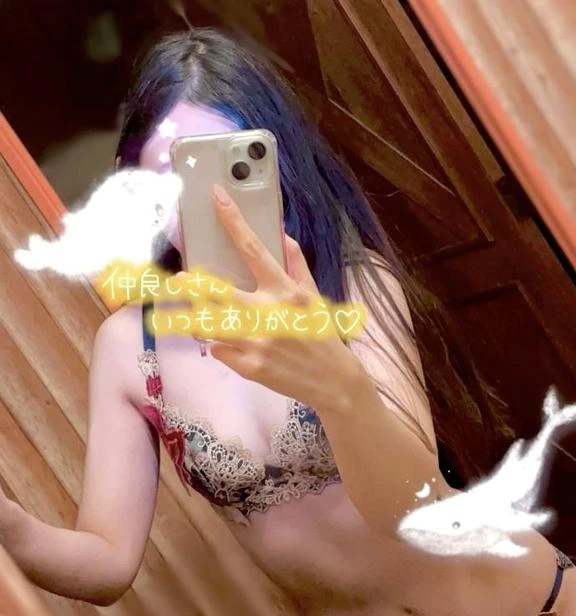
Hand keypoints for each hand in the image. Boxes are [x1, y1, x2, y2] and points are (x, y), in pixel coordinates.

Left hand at [204, 184, 362, 410]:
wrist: (332, 380)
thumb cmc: (322, 334)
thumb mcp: (314, 295)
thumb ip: (296, 264)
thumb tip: (281, 235)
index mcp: (285, 290)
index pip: (254, 249)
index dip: (233, 221)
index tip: (217, 197)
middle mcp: (267, 313)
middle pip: (216, 291)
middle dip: (190, 285)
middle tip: (176, 280)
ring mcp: (255, 343)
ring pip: (208, 324)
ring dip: (195, 318)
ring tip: (188, 316)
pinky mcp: (248, 367)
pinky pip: (219, 350)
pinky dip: (220, 346)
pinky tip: (230, 346)